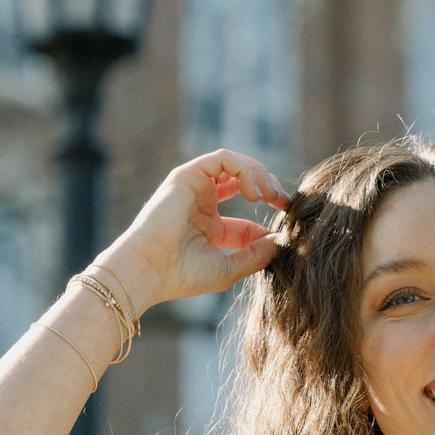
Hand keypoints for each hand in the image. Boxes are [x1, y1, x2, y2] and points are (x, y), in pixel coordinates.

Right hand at [93, 150, 292, 312]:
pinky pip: (224, 159)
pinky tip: (253, 192)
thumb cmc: (181, 275)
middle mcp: (201, 204)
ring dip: (259, 175)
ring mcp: (194, 188)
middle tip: (285, 202)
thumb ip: (256, 255)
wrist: (148, 270)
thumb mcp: (229, 269)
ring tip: (270, 194)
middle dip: (268, 189)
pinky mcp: (187, 175)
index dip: (268, 223)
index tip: (286, 230)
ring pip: (235, 165)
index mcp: (208, 228)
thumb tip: (282, 240)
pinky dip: (244, 170)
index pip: (246, 222)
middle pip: (243, 184)